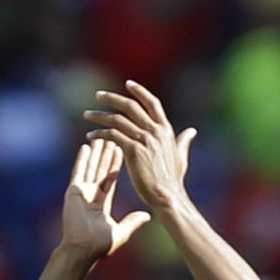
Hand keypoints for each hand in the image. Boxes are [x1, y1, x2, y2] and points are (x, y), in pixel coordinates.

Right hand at [58, 136, 152, 261]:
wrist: (83, 250)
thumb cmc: (100, 245)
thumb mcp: (121, 232)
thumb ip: (133, 221)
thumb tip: (147, 216)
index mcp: (101, 202)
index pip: (110, 178)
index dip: (116, 164)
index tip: (122, 149)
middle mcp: (91, 194)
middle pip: (100, 169)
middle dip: (106, 153)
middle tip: (113, 136)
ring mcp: (81, 192)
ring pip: (91, 167)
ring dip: (96, 152)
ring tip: (101, 136)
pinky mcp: (74, 192)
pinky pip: (79, 172)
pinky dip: (82, 159)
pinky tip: (86, 147)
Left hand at [82, 82, 195, 212]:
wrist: (167, 196)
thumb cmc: (172, 180)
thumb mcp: (180, 156)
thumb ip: (182, 141)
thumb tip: (191, 131)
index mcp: (166, 130)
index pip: (152, 103)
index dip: (140, 91)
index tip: (128, 84)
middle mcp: (155, 131)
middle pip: (131, 106)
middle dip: (112, 98)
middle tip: (99, 95)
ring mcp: (144, 139)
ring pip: (117, 119)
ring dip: (100, 115)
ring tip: (87, 115)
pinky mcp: (133, 150)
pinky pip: (112, 135)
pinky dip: (100, 134)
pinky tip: (91, 135)